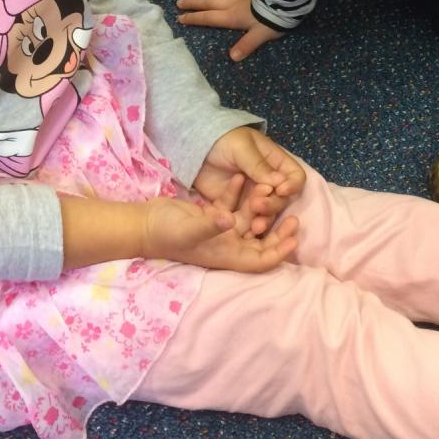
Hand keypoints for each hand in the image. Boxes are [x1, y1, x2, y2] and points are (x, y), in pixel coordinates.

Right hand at [143, 196, 297, 271]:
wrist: (144, 223)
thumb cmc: (167, 232)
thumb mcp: (189, 229)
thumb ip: (211, 225)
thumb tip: (231, 220)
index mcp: (227, 255)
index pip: (260, 260)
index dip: (279, 252)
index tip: (294, 238)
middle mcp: (228, 245)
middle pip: (260, 242)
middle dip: (277, 231)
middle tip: (293, 216)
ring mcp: (221, 230)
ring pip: (249, 220)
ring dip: (259, 207)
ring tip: (268, 189)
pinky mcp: (213, 215)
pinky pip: (232, 204)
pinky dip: (238, 193)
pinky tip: (241, 178)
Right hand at [177, 0, 284, 60]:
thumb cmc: (273, 19)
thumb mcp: (260, 36)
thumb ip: (246, 45)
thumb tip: (233, 57)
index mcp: (231, 17)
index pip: (208, 18)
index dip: (193, 18)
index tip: (179, 17)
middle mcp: (232, 4)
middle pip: (208, 3)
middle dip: (193, 3)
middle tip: (179, 2)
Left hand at [192, 127, 304, 236]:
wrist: (196, 150)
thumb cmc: (223, 141)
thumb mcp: (241, 148)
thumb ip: (258, 165)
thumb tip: (279, 183)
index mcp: (275, 163)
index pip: (295, 176)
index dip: (292, 185)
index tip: (280, 190)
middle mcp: (269, 181)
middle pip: (282, 198)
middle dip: (273, 204)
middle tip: (257, 205)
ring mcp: (255, 195)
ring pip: (268, 212)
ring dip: (265, 219)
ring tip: (255, 226)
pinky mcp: (240, 207)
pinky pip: (250, 219)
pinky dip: (250, 225)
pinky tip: (247, 231)